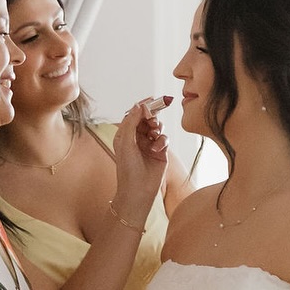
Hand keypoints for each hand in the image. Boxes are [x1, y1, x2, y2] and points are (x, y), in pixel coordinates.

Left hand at [113, 98, 169, 224]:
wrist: (138, 189)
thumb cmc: (127, 168)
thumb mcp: (125, 141)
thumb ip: (131, 121)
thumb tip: (138, 105)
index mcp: (125, 134)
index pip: (134, 115)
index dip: (142, 106)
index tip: (150, 99)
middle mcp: (137, 138)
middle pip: (147, 119)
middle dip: (151, 116)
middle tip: (152, 119)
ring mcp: (149, 144)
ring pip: (157, 127)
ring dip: (157, 128)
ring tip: (154, 134)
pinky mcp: (161, 152)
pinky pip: (164, 138)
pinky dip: (162, 141)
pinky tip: (157, 149)